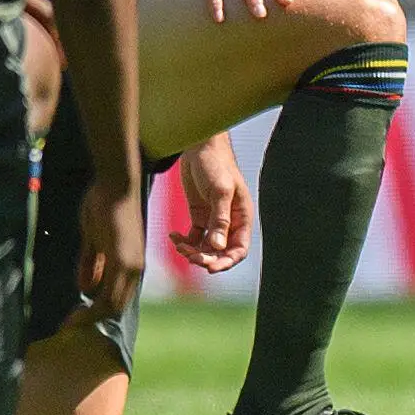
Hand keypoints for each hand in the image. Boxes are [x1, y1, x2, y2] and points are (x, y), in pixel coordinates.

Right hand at [71, 181, 145, 327]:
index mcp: (130, 264)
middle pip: (115, 307)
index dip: (95, 312)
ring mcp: (130, 265)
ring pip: (112, 305)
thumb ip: (92, 263)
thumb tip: (85, 288)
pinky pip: (109, 295)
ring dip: (91, 317)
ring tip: (71, 323)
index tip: (75, 319)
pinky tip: (76, 314)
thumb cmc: (104, 206)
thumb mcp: (95, 240)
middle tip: (69, 325)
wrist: (116, 183)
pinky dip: (92, 309)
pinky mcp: (123, 260)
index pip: (116, 299)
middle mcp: (134, 269)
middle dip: (91, 319)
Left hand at [170, 132, 252, 273]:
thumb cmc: (216, 164)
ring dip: (192, 251)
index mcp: (241, 217)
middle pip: (220, 252)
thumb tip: (216, 247)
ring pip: (205, 247)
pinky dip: (184, 241)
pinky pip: (193, 237)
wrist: (200, 146)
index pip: (238, 249)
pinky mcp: (199, 215)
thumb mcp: (220, 190)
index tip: (211, 268)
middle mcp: (229, 222)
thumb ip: (219, 219)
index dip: (227, 262)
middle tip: (190, 256)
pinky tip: (173, 236)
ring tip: (179, 245)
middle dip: (206, 258)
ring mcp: (213, 220)